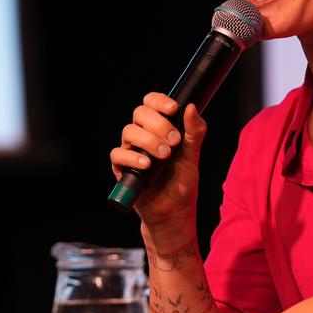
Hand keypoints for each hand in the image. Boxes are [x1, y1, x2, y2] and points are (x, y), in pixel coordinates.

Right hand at [110, 93, 206, 229]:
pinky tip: (147, 165)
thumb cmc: (182, 182)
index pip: (151, 102)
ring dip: (148, 140)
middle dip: (158, 124)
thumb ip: (194, 132)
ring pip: (129, 132)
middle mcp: (142, 135)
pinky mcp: (121, 168)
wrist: (174, 211)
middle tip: (174, 141)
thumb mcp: (193, 156)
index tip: (173, 109)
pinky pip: (118, 155)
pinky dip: (132, 158)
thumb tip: (192, 107)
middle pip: (139, 113)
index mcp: (158, 127)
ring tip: (164, 155)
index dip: (159, 101)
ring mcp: (130, 151)